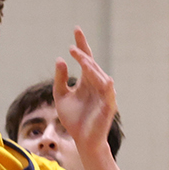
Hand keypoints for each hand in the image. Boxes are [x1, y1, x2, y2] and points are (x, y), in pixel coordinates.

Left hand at [51, 28, 117, 155]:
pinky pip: (108, 93)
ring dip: (91, 68)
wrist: (82, 140)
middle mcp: (96, 84)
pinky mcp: (108, 106)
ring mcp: (104, 94)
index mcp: (86, 81)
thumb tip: (60, 59)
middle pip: (91, 65)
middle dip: (84, 55)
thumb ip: (60, 80)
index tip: (76, 29)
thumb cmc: (73, 119)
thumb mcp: (61, 97)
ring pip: (99, 76)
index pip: (85, 58)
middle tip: (73, 47)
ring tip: (81, 59)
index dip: (81, 44)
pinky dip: (107, 85)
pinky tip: (105, 78)